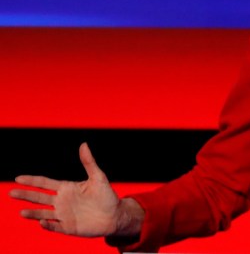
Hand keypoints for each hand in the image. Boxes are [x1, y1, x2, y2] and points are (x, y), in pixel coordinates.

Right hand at [9, 142, 124, 236]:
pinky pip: (55, 226)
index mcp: (66, 188)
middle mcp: (61, 201)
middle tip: (11, 193)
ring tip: (21, 212)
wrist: (115, 215)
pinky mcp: (69, 227)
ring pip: (43, 213)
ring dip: (33, 213)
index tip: (18, 178)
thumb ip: (89, 162)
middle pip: (39, 198)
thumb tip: (83, 144)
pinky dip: (48, 225)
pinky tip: (42, 222)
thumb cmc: (107, 196)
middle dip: (26, 195)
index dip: (32, 181)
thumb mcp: (98, 177)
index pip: (44, 183)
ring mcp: (64, 215)